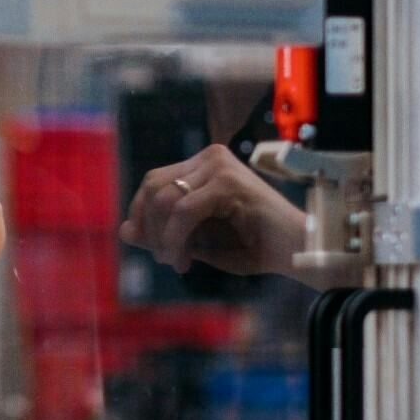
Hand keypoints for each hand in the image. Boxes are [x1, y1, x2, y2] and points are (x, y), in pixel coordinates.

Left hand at [117, 145, 306, 277]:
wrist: (296, 251)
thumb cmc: (254, 246)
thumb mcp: (197, 242)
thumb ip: (162, 234)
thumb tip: (123, 231)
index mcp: (204, 165)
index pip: (153, 183)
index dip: (142, 216)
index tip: (155, 250)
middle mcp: (210, 157)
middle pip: (152, 187)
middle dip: (149, 227)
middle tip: (166, 259)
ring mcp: (219, 165)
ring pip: (164, 198)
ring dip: (163, 237)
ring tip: (178, 262)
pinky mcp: (228, 181)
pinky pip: (184, 210)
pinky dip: (176, 239)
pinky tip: (185, 260)